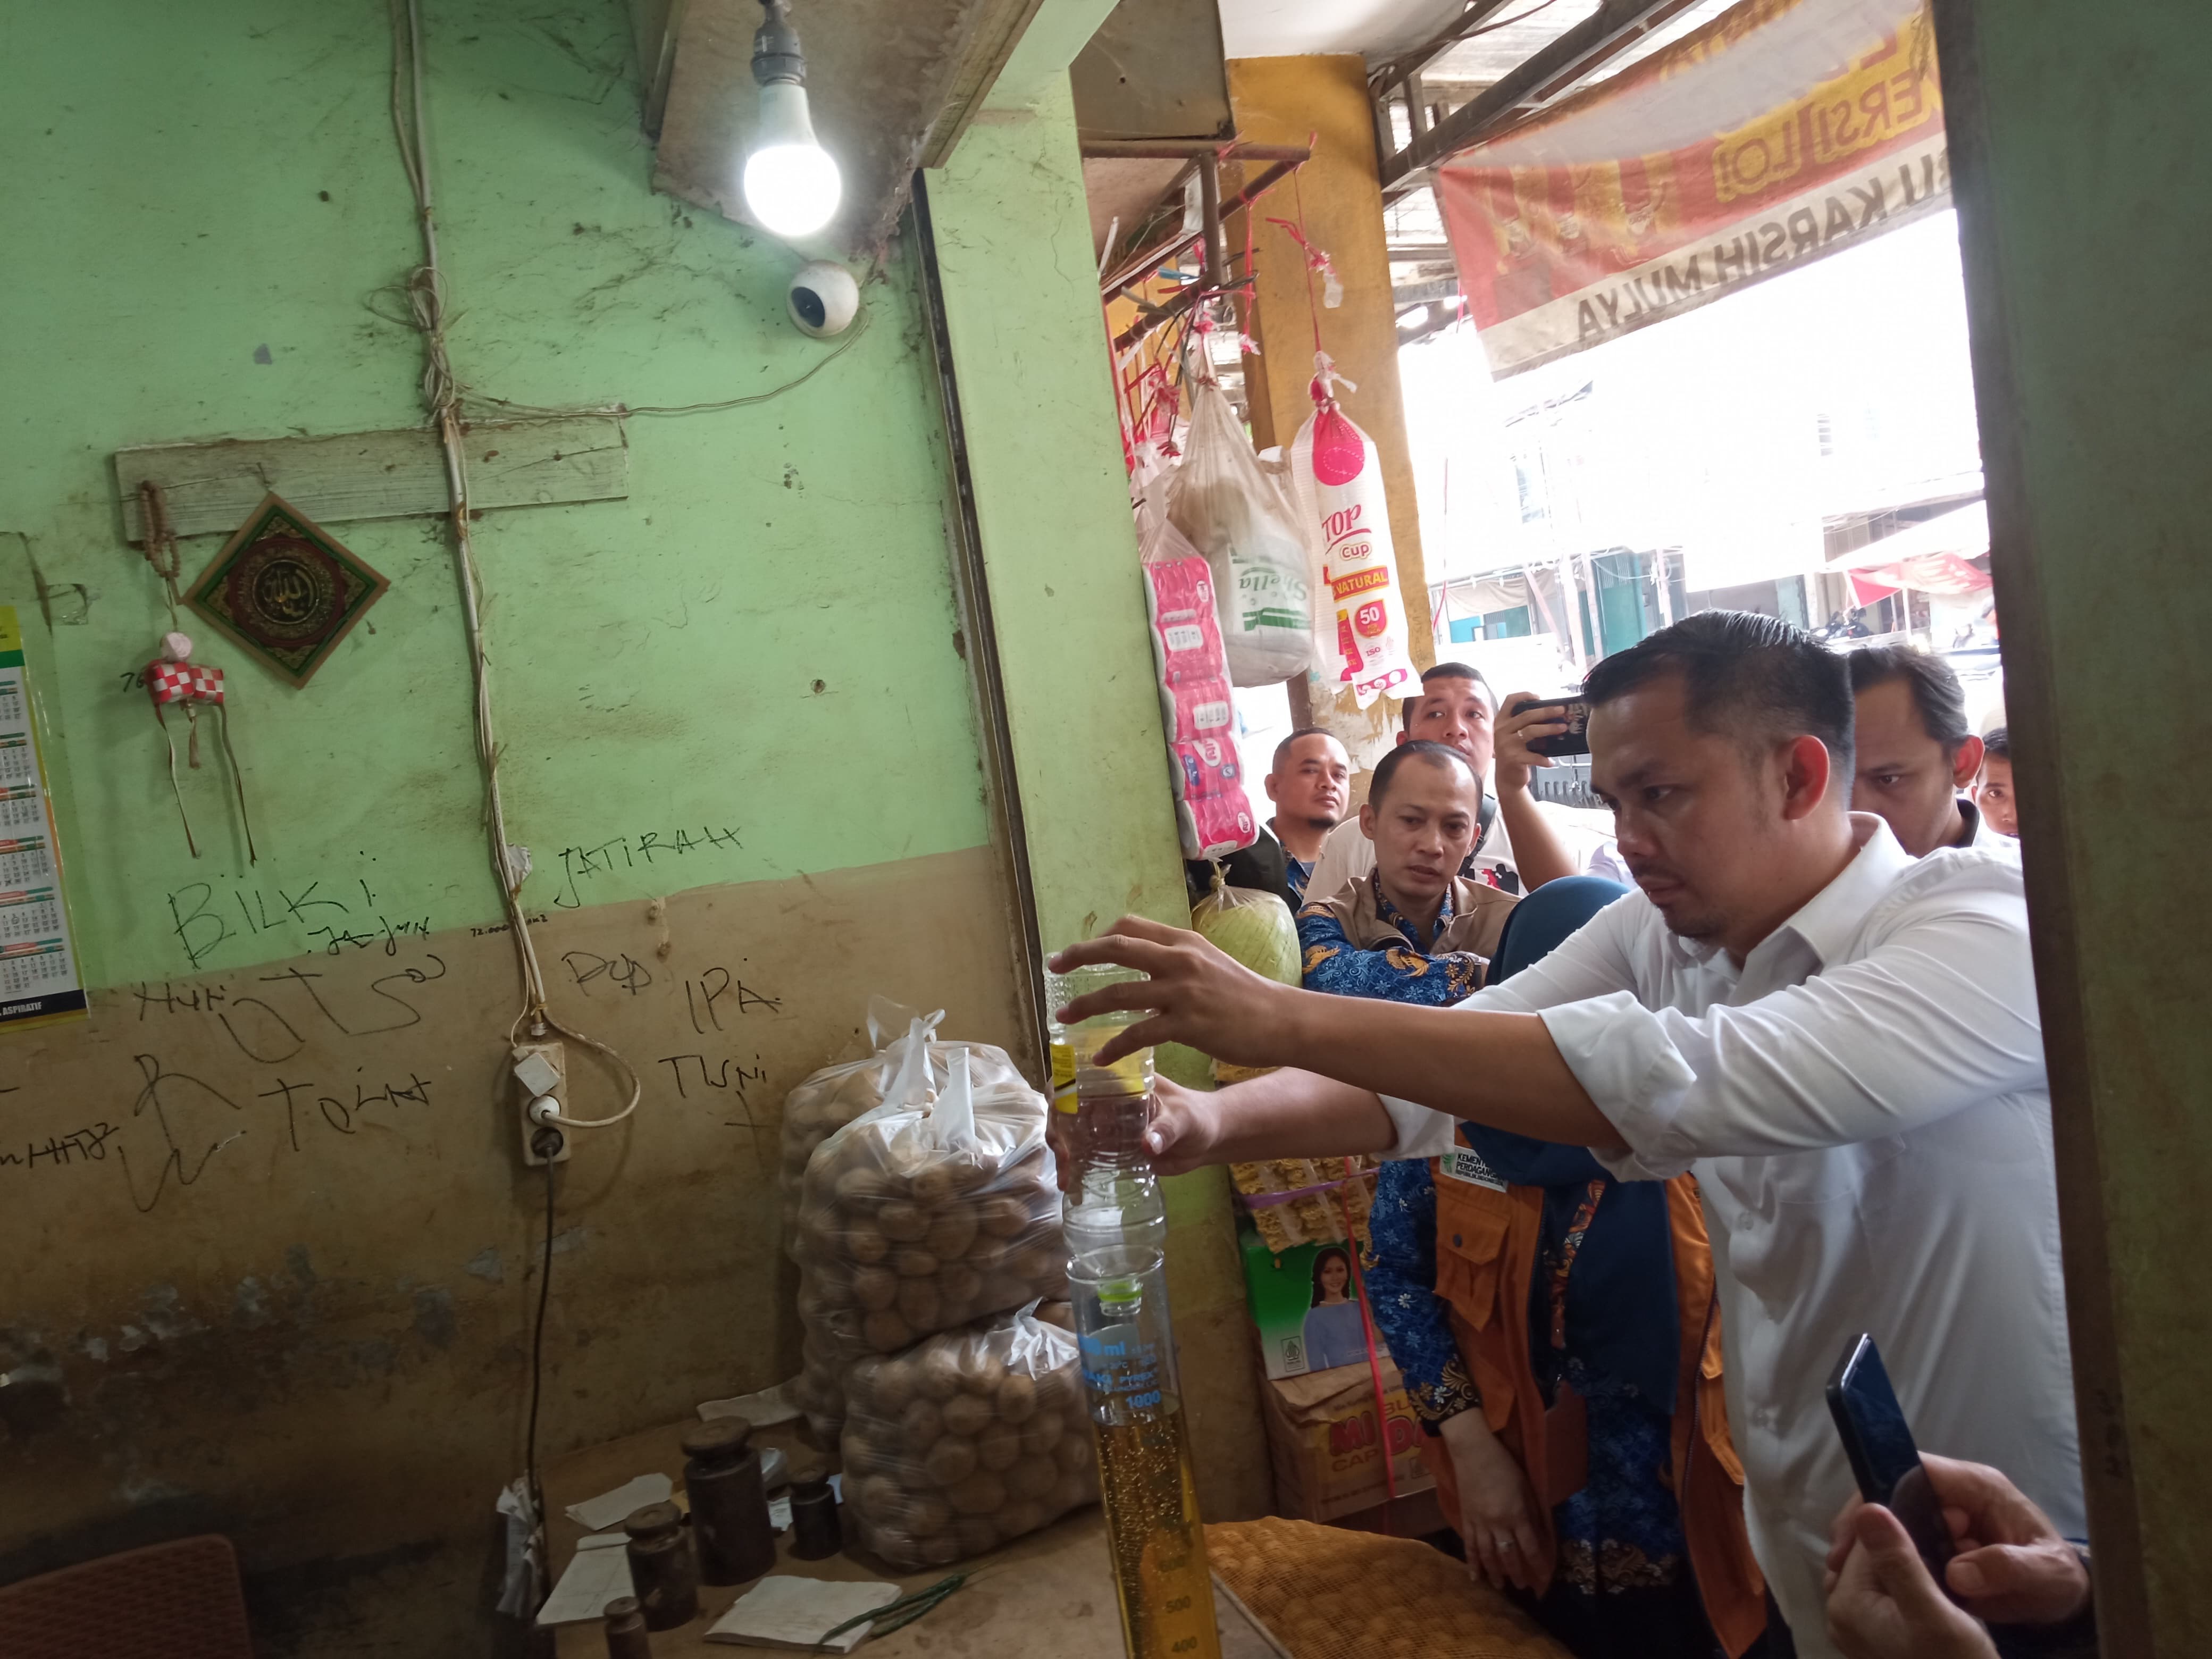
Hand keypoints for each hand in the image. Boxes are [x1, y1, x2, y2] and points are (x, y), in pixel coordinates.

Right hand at [1047, 1078, 1213, 1190]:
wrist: (1208, 1140)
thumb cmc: (1197, 1117)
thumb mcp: (1184, 1118)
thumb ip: (1167, 1129)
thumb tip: (1148, 1145)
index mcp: (1120, 1081)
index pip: (1079, 1075)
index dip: (1060, 1089)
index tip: (1057, 1111)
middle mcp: (1106, 1100)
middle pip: (1066, 1107)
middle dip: (1058, 1129)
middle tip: (1064, 1155)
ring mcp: (1105, 1125)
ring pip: (1070, 1132)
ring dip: (1062, 1152)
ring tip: (1066, 1177)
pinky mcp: (1110, 1148)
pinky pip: (1084, 1153)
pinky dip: (1074, 1167)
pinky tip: (1070, 1185)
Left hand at [1049, 917, 1302, 1069]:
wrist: (1281, 1020)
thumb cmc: (1246, 996)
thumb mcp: (1210, 965)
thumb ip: (1178, 963)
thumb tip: (1147, 970)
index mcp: (1184, 942)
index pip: (1130, 927)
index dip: (1099, 937)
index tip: (1080, 951)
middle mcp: (1180, 960)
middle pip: (1116, 948)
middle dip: (1078, 956)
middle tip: (1053, 968)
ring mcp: (1182, 991)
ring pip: (1119, 993)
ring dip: (1085, 1006)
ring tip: (1064, 1019)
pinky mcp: (1187, 1024)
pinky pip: (1138, 1035)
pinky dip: (1114, 1047)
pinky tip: (1101, 1058)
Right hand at [1439, 1410, 1543, 1593]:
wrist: (1472, 1451)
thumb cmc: (1504, 1464)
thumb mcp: (1526, 1486)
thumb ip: (1532, 1512)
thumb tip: (1539, 1534)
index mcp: (1516, 1514)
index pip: (1530, 1547)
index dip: (1538, 1565)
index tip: (1543, 1579)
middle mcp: (1498, 1523)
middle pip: (1509, 1555)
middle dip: (1517, 1574)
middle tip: (1523, 1587)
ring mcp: (1479, 1523)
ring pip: (1488, 1555)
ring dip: (1495, 1573)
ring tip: (1500, 1587)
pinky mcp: (1466, 1518)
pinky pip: (1469, 1545)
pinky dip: (1472, 1562)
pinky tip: (1475, 1577)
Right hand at [1493, 690, 1565, 795]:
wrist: (1506, 778)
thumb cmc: (1515, 753)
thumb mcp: (1514, 735)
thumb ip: (1525, 724)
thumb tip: (1551, 714)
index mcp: (1501, 721)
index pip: (1509, 701)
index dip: (1524, 696)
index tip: (1539, 697)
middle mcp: (1501, 730)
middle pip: (1526, 715)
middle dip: (1546, 711)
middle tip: (1562, 711)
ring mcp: (1505, 744)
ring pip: (1531, 731)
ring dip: (1549, 729)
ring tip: (1563, 728)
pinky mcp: (1512, 758)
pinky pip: (1532, 756)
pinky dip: (1543, 759)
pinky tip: (1551, 762)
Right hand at [1824, 1456, 2090, 1628]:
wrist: (2068, 1600)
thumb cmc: (2060, 1578)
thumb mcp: (2047, 1574)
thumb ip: (2008, 1567)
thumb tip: (1957, 1572)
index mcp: (1977, 1486)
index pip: (1914, 1470)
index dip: (1881, 1492)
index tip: (1862, 1529)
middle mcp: (1954, 1496)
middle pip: (1893, 1493)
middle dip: (1864, 1523)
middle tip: (1842, 1560)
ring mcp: (1943, 1520)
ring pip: (1892, 1520)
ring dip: (1868, 1545)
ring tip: (1845, 1575)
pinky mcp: (1937, 1543)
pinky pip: (1901, 1544)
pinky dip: (1882, 1561)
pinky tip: (1870, 1583)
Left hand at [1825, 1502, 1995, 1658]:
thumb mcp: (1935, 1615)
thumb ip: (1899, 1562)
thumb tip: (1866, 1509)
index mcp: (1846, 1604)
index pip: (1860, 1540)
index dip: (1891, 1513)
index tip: (1926, 1498)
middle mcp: (1842, 1615)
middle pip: (1865, 1554)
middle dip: (1899, 1532)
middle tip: (1943, 1518)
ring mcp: (1860, 1630)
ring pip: (1877, 1571)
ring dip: (1905, 1552)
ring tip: (1944, 1538)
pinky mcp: (1881, 1639)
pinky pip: (1888, 1593)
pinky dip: (1909, 1576)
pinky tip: (1937, 1571)